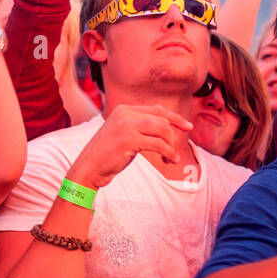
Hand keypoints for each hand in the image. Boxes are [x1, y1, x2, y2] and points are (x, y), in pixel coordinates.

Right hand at [66, 104, 192, 189]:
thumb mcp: (123, 134)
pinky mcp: (128, 140)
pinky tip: (168, 161)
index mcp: (123, 109)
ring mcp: (126, 125)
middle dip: (173, 137)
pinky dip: (168, 153)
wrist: (89, 167)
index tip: (188, 127)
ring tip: (171, 159)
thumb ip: (140, 125)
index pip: (157, 109)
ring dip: (171, 146)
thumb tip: (166, 122)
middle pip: (162, 120)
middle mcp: (124, 114)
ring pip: (163, 130)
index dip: (175, 118)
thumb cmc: (108, 154)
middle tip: (174, 153)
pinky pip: (158, 144)